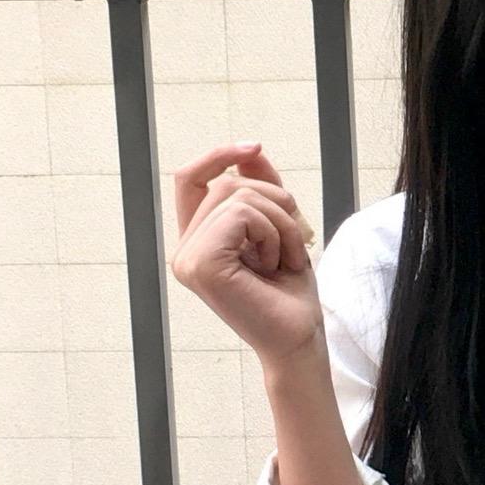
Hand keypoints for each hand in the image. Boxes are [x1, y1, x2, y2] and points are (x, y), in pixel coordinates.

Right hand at [170, 141, 322, 368]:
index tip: (254, 145)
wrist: (299, 338)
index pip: (189, 180)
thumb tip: (249, 149)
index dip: (218, 155)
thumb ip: (262, 188)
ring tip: (285, 258)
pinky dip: (273, 233)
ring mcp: (188, 259)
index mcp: (196, 243)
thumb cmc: (290, 293)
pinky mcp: (202, 264)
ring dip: (281, 222)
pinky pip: (242, 214)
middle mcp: (184, 251)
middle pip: (226, 183)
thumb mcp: (280, 227)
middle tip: (293, 243)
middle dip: (275, 202)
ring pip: (238, 195)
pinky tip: (274, 265)